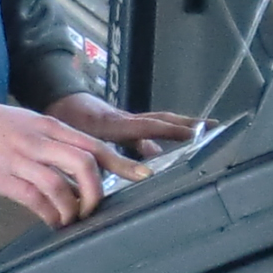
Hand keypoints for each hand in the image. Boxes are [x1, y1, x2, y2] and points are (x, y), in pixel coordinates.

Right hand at [0, 98, 144, 227]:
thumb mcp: (29, 124)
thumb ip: (54, 142)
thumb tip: (79, 166)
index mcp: (50, 126)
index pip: (94, 143)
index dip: (121, 162)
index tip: (142, 176)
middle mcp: (41, 141)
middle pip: (85, 164)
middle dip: (97, 191)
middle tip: (94, 208)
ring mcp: (22, 160)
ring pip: (61, 186)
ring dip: (72, 208)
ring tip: (70, 218)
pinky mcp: (4, 178)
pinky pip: (36, 200)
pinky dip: (50, 214)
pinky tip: (52, 221)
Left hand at [45, 92, 202, 160]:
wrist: (57, 99)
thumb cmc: (65, 119)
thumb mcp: (79, 141)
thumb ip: (101, 158)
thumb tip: (127, 173)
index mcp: (116, 124)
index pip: (151, 126)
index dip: (172, 131)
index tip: (196, 135)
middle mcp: (126, 119)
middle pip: (163, 120)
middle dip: (189, 124)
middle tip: (215, 128)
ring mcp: (126, 119)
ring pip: (158, 122)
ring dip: (180, 126)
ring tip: (202, 134)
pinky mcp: (124, 122)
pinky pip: (148, 127)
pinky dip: (161, 132)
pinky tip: (167, 147)